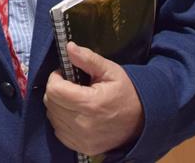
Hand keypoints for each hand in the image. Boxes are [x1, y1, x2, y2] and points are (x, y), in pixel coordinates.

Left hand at [43, 42, 143, 156]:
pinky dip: (61, 120)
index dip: (55, 78)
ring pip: (52, 117)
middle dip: (56, 90)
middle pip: (51, 103)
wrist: (143, 121)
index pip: (54, 90)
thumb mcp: (110, 70)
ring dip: (57, 105)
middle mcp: (83, 124)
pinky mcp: (82, 147)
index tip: (64, 74)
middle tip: (69, 84)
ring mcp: (82, 139)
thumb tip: (69, 47)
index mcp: (90, 103)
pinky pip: (59, 131)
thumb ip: (88, 59)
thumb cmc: (126, 91)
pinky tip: (74, 113)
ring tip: (72, 98)